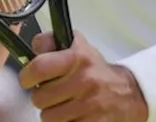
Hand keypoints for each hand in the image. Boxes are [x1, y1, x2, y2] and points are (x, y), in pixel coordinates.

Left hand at [19, 32, 149, 121]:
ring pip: (48, 117)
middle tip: (51, 93)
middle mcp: (84, 80)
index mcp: (77, 58)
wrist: (128, 93)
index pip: (38, 68)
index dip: (26, 76)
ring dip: (52, 113)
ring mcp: (90, 105)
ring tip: (63, 105)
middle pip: (39, 98)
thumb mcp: (77, 45)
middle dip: (42, 97)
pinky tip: (72, 115)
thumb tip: (32, 48)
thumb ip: (50, 42)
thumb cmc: (95, 70)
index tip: (28, 80)